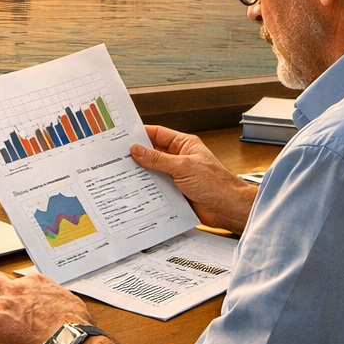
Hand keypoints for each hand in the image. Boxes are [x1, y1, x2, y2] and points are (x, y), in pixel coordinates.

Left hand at [0, 269, 96, 343]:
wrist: (69, 343)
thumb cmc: (74, 326)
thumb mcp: (68, 299)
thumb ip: (55, 295)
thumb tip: (56, 302)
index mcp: (34, 282)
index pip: (13, 279)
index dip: (9, 289)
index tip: (10, 297)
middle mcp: (15, 290)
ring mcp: (3, 307)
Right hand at [130, 124, 257, 233]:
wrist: (228, 208)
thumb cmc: (215, 184)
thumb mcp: (183, 167)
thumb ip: (158, 159)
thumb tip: (137, 150)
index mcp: (183, 145)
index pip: (157, 134)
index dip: (140, 134)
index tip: (122, 137)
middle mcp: (179, 159)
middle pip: (152, 153)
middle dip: (136, 156)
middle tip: (116, 158)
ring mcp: (176, 176)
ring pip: (152, 172)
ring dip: (140, 174)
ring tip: (121, 174)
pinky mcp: (175, 192)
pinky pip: (156, 188)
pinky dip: (146, 190)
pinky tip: (134, 191)